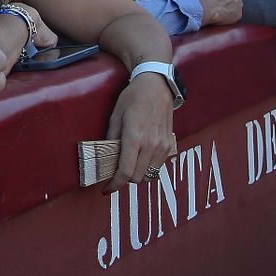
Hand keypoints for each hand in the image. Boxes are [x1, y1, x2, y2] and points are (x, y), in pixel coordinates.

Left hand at [105, 74, 175, 191]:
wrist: (156, 86)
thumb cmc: (132, 98)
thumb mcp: (115, 115)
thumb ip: (111, 138)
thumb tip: (105, 158)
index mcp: (135, 137)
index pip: (125, 171)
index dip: (114, 184)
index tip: (106, 189)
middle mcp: (151, 145)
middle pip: (137, 177)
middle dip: (125, 179)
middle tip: (115, 172)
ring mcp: (163, 146)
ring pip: (150, 175)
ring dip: (138, 174)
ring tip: (129, 165)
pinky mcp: (170, 144)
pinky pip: (159, 166)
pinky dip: (149, 167)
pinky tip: (141, 158)